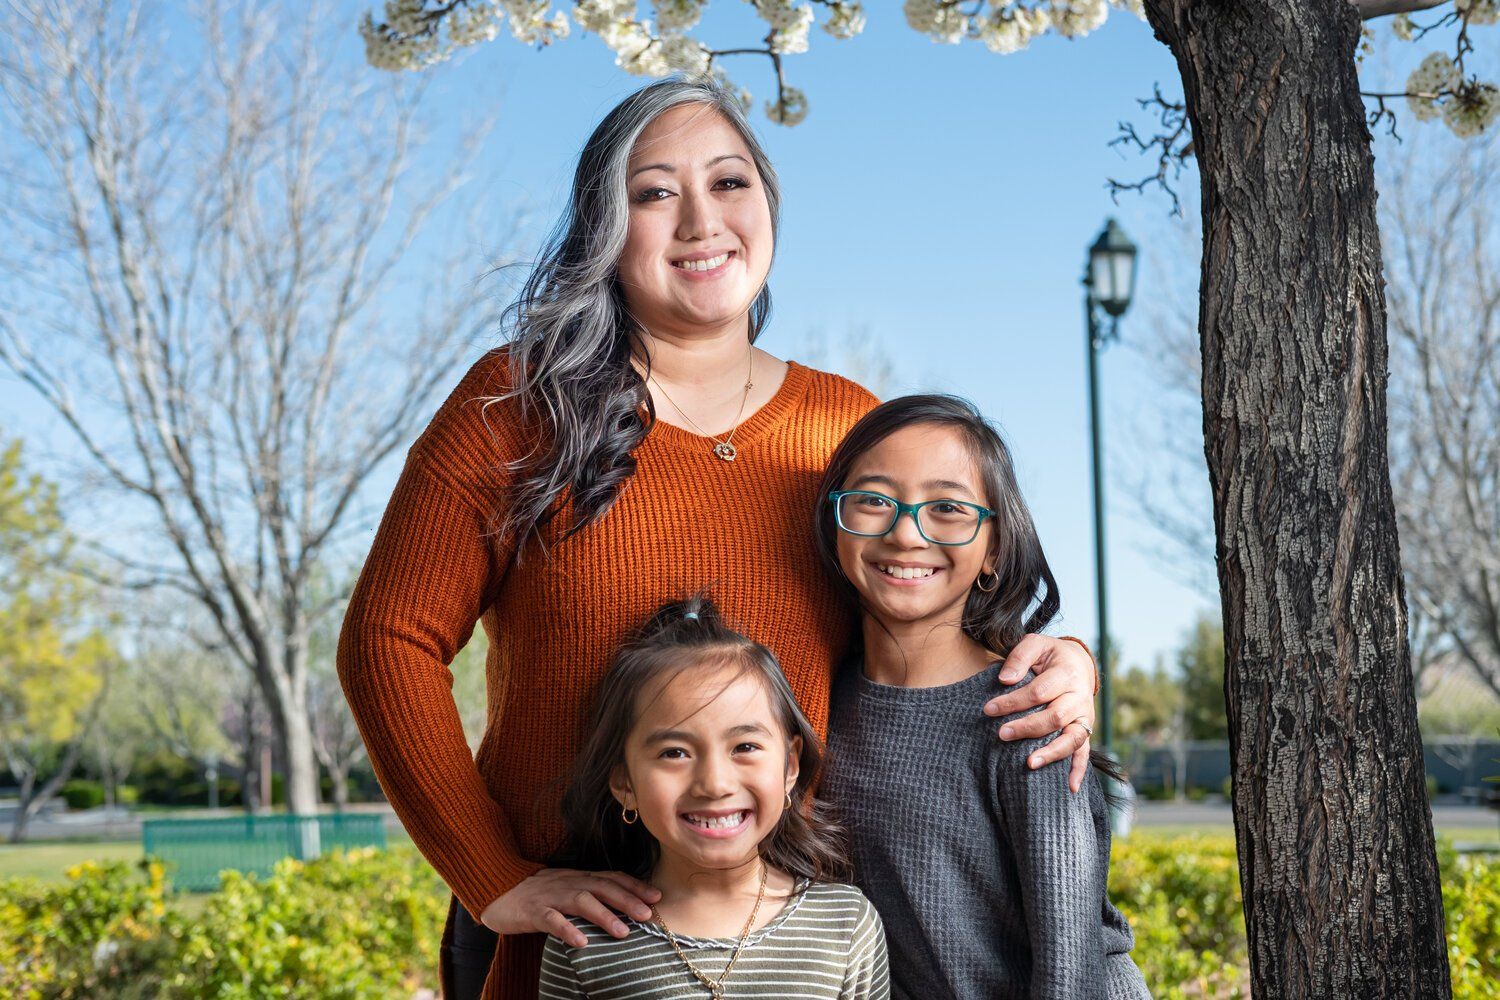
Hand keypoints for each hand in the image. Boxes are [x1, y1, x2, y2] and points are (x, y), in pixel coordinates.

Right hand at [479, 869, 661, 947]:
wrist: (496, 890)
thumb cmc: (536, 893)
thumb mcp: (566, 889)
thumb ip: (588, 894)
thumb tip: (620, 908)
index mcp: (578, 877)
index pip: (611, 877)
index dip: (634, 886)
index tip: (657, 896)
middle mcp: (568, 883)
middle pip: (602, 887)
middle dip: (627, 900)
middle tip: (648, 914)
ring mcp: (550, 896)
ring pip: (581, 901)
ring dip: (603, 915)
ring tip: (622, 931)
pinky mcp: (533, 911)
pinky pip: (551, 920)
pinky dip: (567, 930)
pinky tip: (581, 942)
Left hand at [983, 634, 1096, 793]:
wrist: (1077, 662)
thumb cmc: (1049, 655)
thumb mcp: (1035, 644)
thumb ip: (1020, 658)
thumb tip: (1004, 679)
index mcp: (1067, 673)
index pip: (1038, 692)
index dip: (1013, 701)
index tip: (989, 709)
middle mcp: (1079, 697)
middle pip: (1054, 717)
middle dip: (1026, 728)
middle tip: (1001, 734)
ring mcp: (1085, 716)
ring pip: (1072, 738)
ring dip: (1051, 753)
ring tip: (1029, 764)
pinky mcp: (1085, 729)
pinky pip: (1085, 752)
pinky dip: (1079, 770)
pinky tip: (1070, 788)